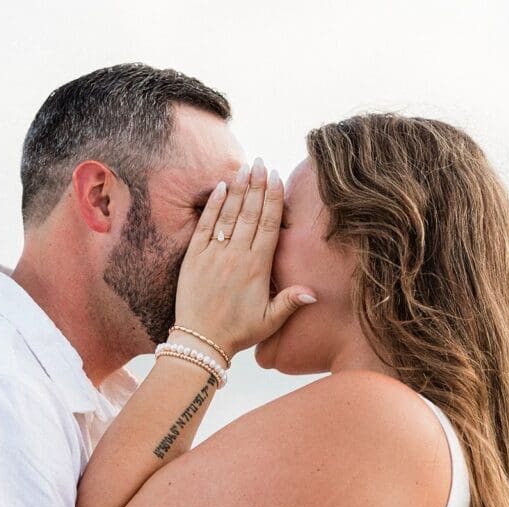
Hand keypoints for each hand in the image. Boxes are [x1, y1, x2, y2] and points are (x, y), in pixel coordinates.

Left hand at [172, 158, 316, 359]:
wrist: (200, 341)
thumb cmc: (238, 332)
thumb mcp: (269, 320)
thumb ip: (291, 302)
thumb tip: (314, 292)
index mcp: (257, 267)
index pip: (268, 225)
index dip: (273, 199)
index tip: (276, 178)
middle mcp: (236, 255)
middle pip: (249, 213)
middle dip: (256, 185)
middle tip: (261, 162)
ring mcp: (213, 254)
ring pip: (228, 214)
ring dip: (237, 189)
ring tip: (245, 168)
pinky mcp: (193, 257)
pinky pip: (204, 225)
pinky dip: (212, 205)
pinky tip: (219, 188)